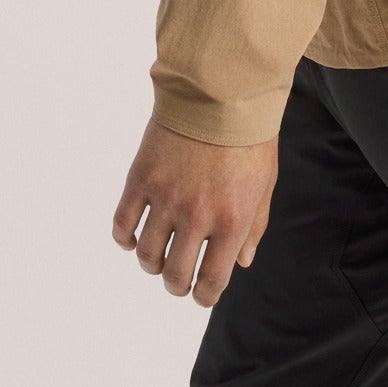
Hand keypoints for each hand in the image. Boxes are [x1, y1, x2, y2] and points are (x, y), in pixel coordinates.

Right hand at [112, 116, 278, 306]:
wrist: (221, 90)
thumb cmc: (249, 136)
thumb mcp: (265, 182)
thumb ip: (254, 225)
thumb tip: (241, 261)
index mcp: (231, 221)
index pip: (211, 282)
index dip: (203, 296)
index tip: (200, 294)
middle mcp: (197, 216)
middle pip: (175, 276)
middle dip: (176, 284)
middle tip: (178, 277)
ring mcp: (166, 198)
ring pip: (146, 256)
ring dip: (151, 264)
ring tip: (158, 256)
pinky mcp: (141, 179)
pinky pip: (122, 224)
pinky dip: (124, 238)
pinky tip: (132, 237)